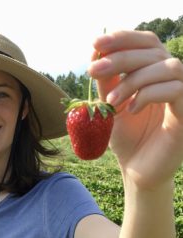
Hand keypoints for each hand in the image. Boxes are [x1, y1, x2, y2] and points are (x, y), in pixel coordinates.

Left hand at [88, 30, 182, 188]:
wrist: (135, 169)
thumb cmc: (125, 137)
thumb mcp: (111, 105)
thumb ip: (107, 81)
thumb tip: (97, 52)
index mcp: (153, 74)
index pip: (146, 43)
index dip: (123, 38)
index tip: (95, 43)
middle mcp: (171, 79)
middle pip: (154, 50)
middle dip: (120, 57)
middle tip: (94, 70)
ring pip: (167, 66)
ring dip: (132, 80)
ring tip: (112, 102)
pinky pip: (176, 89)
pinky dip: (148, 95)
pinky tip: (131, 110)